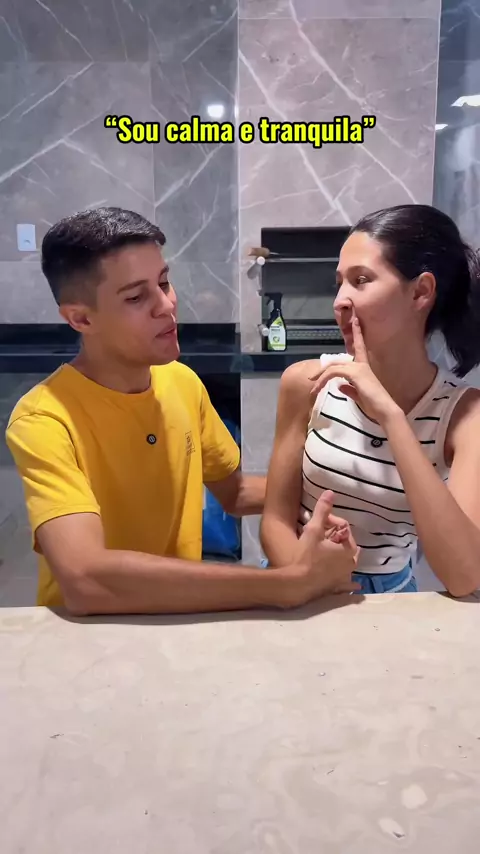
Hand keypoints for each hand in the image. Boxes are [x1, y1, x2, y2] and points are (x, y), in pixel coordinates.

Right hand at [284, 490, 360, 606]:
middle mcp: (351, 564)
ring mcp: (345, 578)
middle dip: (339, 540)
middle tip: (323, 537)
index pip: (344, 529)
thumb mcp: (313, 530)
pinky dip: (350, 584)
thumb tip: (330, 492)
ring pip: (349, 565)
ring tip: (330, 554)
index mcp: (348, 549)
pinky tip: (355, 586)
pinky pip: (347, 585)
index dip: (331, 523)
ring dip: (344, 559)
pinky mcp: (337, 589)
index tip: (318, 523)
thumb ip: (322, 511)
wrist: (297, 584)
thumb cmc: (306, 556)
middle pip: (349, 547)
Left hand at [309, 312, 400, 425]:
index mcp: (364, 367)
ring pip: (332, 367)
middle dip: (324, 368)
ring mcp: (358, 367)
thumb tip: (340, 386)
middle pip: (337, 360)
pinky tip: (318, 388)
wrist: (384, 409)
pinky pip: (333, 372)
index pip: (360, 347)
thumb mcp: (359, 395)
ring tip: (313, 389)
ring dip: (320, 378)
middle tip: (312, 378)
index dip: (358, 333)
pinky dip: (323, 380)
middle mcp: (361, 364)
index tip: (356, 320)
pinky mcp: (354, 373)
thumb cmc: (374, 404)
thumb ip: (350, 389)